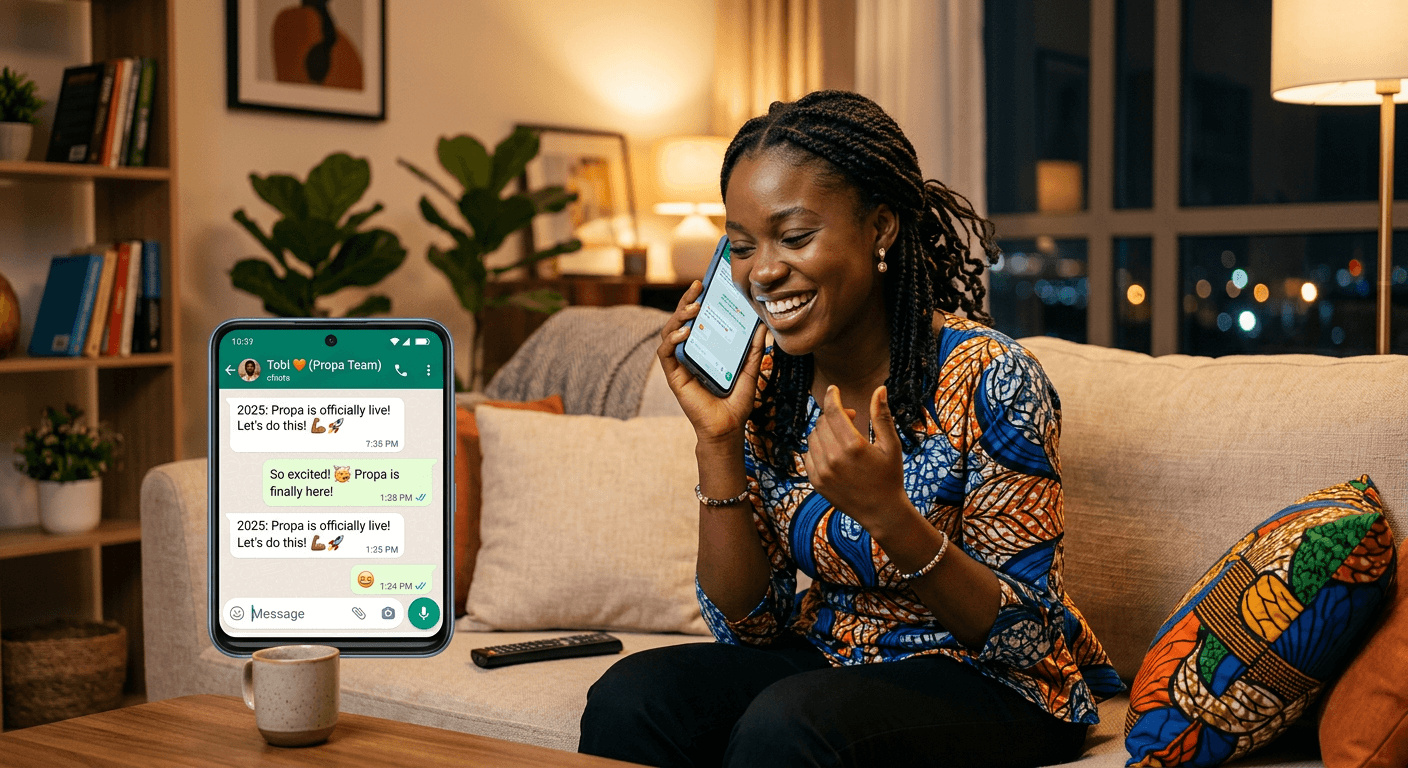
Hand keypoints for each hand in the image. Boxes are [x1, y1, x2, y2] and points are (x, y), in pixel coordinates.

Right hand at [656, 281, 766, 445]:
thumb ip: (753, 348)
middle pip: (681, 320)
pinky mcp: (674, 376)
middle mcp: (689, 353)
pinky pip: (666, 353)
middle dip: (687, 300)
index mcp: (704, 348)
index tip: (706, 282)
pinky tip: (685, 331)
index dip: (699, 299)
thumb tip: (762, 325)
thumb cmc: (736, 402)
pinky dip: (673, 339)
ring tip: (694, 307)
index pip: (698, 318)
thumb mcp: (749, 369)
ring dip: (679, 316)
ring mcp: (679, 363)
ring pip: (670, 332)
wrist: (729, 428)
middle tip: (698, 285)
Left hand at [802, 385, 912, 532]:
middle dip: (834, 415)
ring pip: (813, 437)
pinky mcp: (816, 482)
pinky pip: (808, 455)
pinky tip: (833, 452)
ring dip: (825, 431)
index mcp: (853, 446)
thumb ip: (882, 416)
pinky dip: (818, 448)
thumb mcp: (891, 446)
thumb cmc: (890, 477)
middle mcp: (834, 458)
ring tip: (842, 437)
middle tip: (851, 419)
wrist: (881, 512)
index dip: (832, 396)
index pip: (833, 411)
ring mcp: (822, 471)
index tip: (834, 389)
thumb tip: (880, 389)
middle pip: (822, 422)